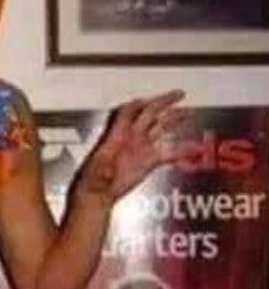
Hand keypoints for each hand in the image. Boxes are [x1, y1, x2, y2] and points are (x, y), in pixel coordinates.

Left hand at [75, 90, 188, 204]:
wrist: (98, 194)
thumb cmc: (94, 180)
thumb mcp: (97, 169)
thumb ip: (103, 164)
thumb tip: (105, 163)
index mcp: (117, 135)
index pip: (130, 111)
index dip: (142, 102)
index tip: (157, 97)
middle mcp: (130, 138)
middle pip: (149, 114)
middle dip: (164, 102)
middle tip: (179, 95)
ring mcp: (140, 149)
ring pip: (160, 129)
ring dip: (174, 120)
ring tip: (189, 114)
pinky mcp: (147, 162)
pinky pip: (168, 152)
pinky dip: (182, 150)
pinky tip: (194, 148)